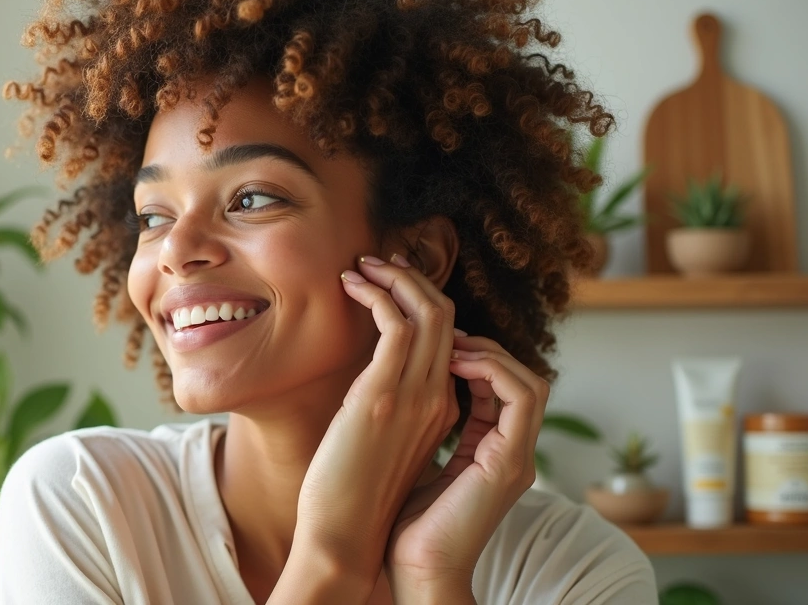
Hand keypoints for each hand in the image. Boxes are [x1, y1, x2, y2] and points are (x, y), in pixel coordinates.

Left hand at [291, 254, 459, 587]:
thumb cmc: (357, 506)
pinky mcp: (392, 397)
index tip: (394, 289)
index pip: (457, 343)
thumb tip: (368, 386)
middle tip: (383, 261)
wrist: (350, 546)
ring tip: (367, 264)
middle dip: (418, 281)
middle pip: (452, 320)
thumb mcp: (386, 452)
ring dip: (402, 279)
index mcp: (446, 415)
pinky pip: (405, 324)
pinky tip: (356, 288)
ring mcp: (424, 399)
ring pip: (435, 313)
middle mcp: (443, 402)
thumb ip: (393, 417)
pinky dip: (385, 295)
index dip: (430, 309)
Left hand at [384, 334, 548, 595]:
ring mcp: (514, 458)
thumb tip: (397, 395)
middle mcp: (510, 453)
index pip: (500, 389)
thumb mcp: (414, 462)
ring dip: (491, 354)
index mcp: (490, 453)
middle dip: (486, 348)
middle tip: (445, 334)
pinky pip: (521, 397)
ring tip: (450, 344)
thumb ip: (422, 431)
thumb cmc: (399, 524)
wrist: (413, 571)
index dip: (473, 358)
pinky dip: (492, 370)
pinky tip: (454, 362)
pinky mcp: (507, 463)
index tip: (436, 344)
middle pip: (523, 379)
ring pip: (530, 382)